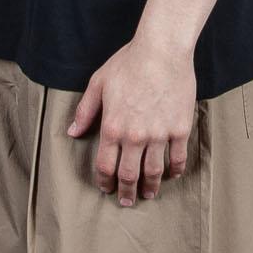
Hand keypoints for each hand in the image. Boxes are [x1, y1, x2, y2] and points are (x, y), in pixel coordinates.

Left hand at [66, 35, 196, 204]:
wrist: (162, 51)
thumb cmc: (128, 63)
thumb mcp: (98, 84)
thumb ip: (85, 111)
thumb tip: (73, 132)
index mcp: (112, 127)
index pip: (105, 165)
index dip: (104, 181)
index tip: (106, 188)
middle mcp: (135, 136)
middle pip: (129, 175)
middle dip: (126, 192)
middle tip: (127, 201)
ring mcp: (159, 135)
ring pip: (153, 172)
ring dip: (150, 187)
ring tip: (148, 194)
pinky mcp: (180, 129)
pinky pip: (177, 158)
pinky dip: (174, 171)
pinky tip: (171, 175)